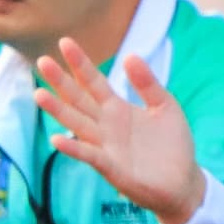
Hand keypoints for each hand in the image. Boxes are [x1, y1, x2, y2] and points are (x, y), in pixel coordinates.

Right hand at [34, 37, 203, 223]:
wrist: (183, 182)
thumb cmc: (172, 144)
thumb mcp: (165, 106)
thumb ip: (148, 83)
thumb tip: (130, 55)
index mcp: (117, 108)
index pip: (94, 81)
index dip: (80, 63)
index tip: (65, 41)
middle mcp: (106, 125)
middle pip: (78, 99)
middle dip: (61, 82)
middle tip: (42, 61)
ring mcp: (106, 146)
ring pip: (77, 125)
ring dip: (58, 111)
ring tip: (39, 95)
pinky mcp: (112, 168)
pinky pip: (90, 156)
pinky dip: (75, 149)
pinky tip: (58, 139)